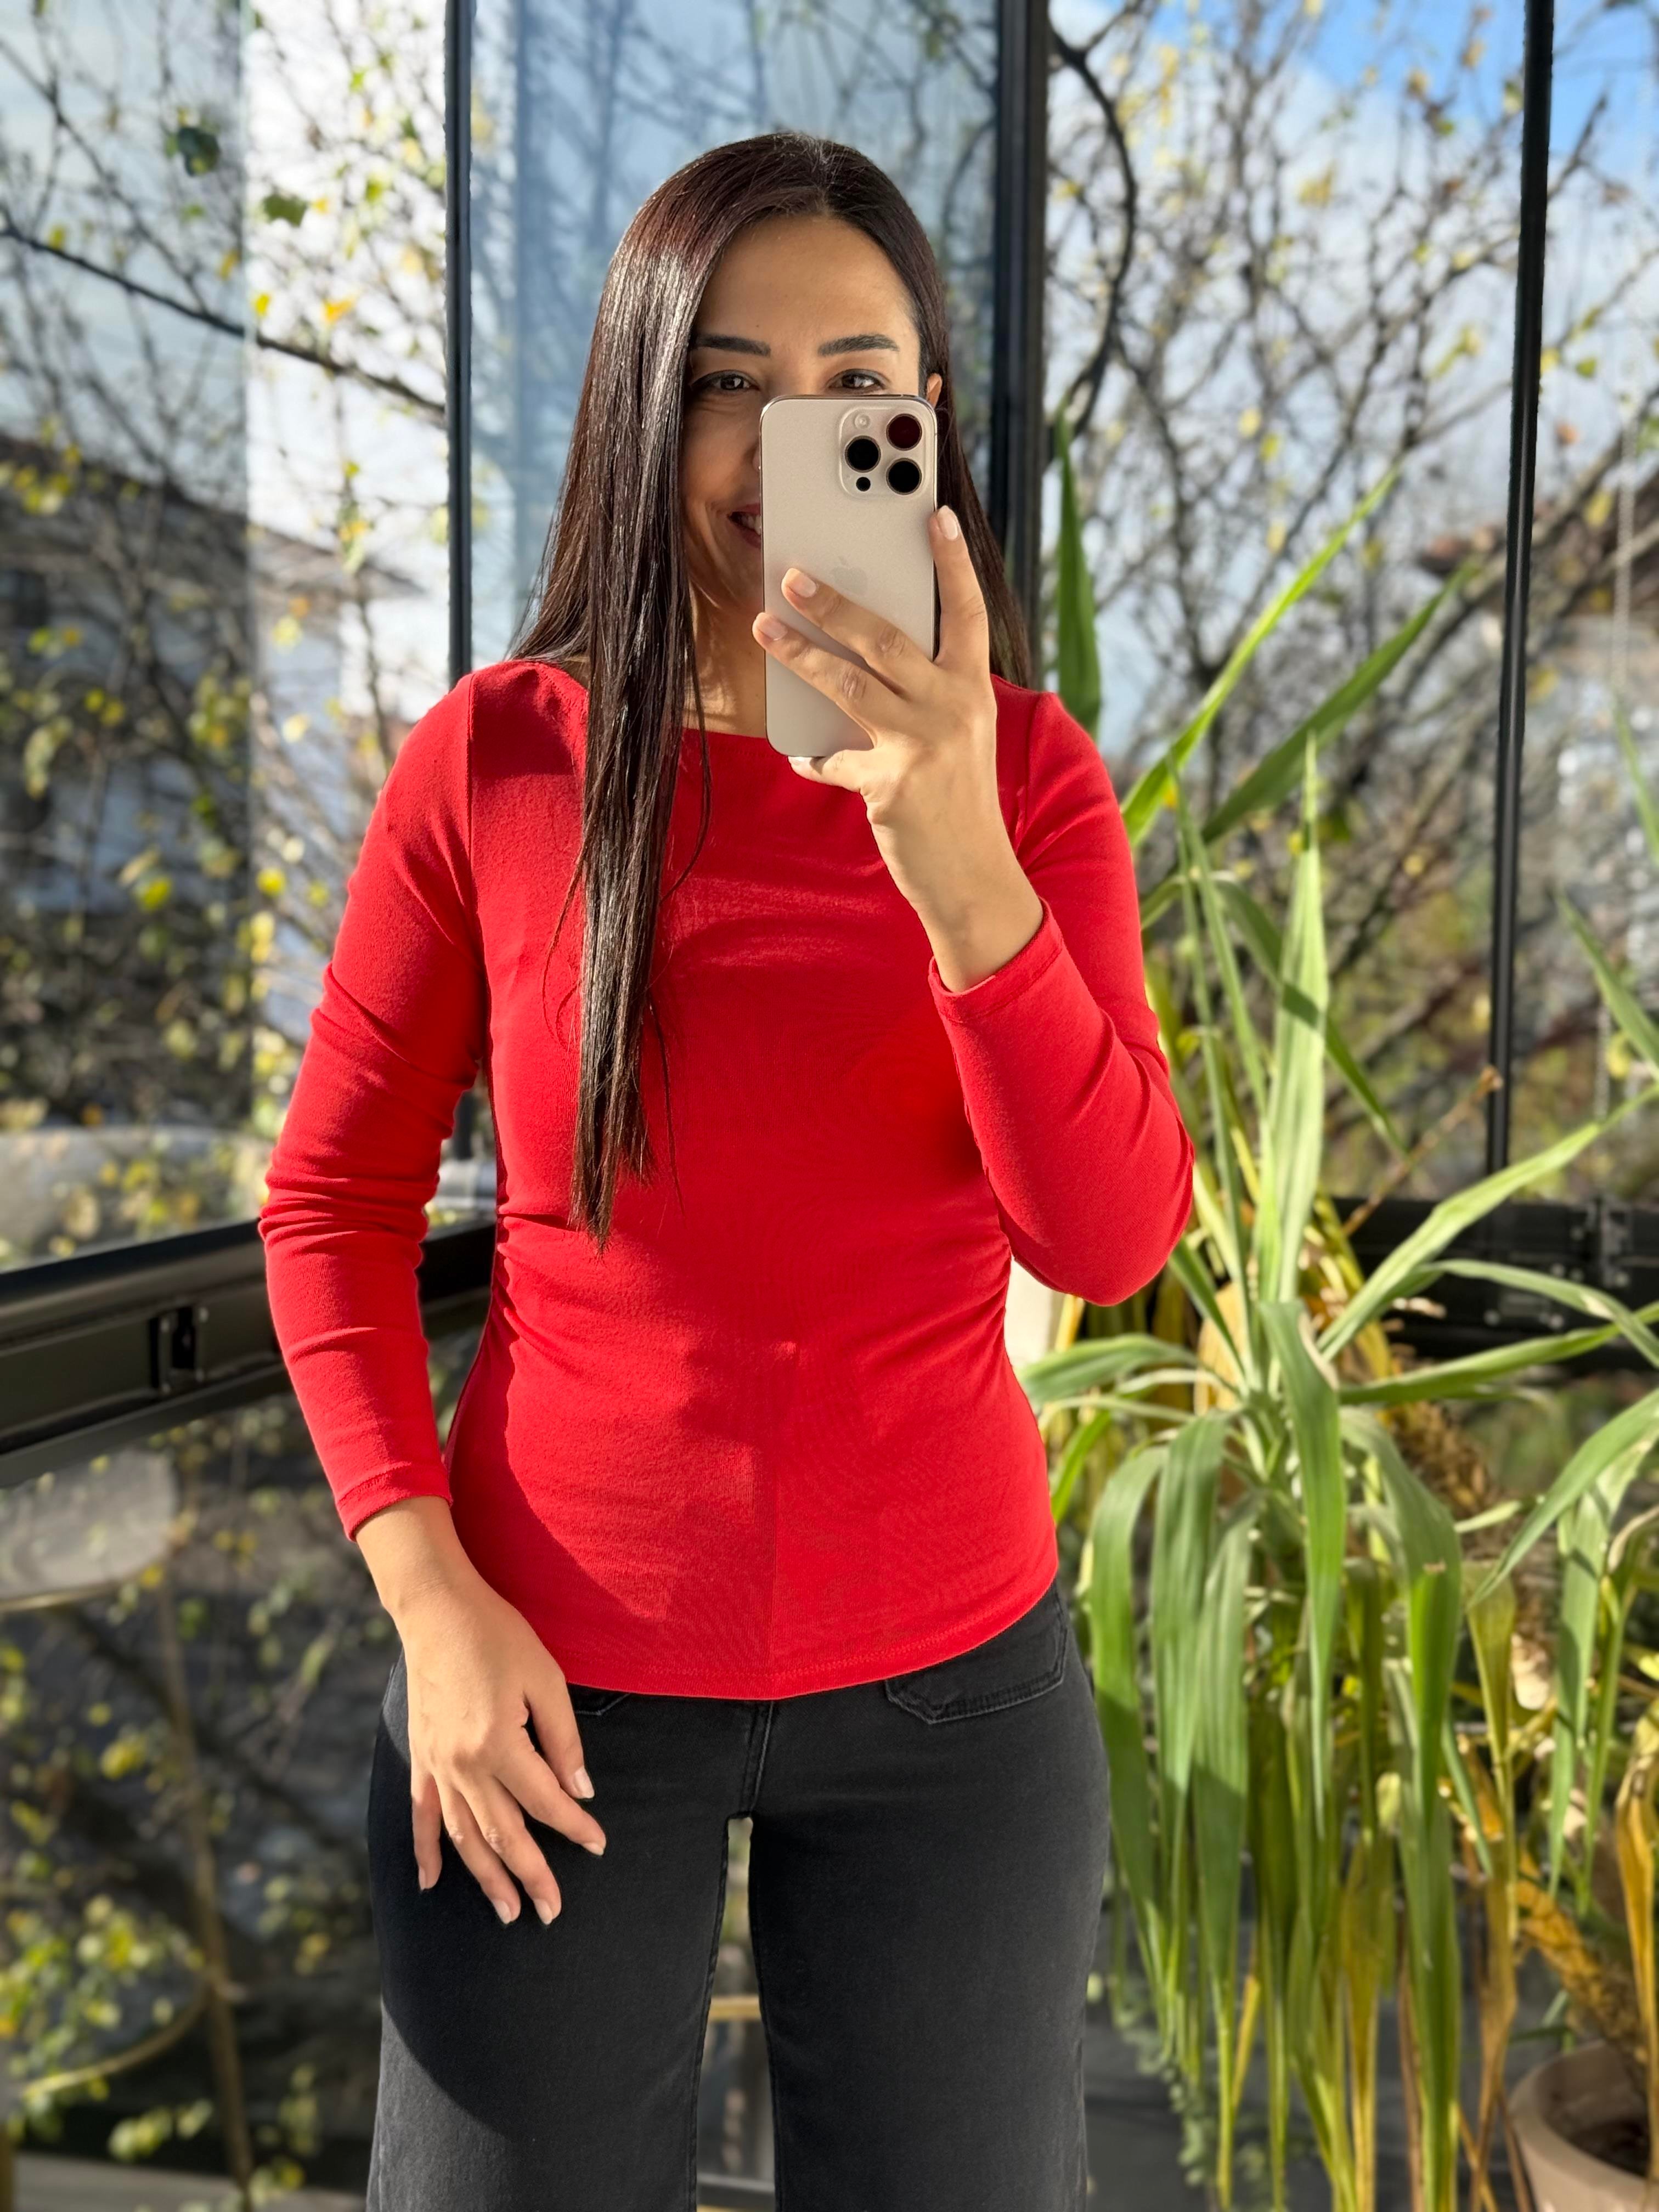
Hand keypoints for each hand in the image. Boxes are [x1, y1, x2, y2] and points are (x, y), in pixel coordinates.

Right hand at [397, 1568, 607, 1923]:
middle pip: (504, 1833)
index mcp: (499, 1743)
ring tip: (508, 1911)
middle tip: (552, 1911)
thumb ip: (564, 1740)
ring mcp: (436, 1764)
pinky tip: (432, 1883)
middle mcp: (463, 1764)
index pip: (546, 1801)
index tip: (598, 1843)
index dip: (575, 1826)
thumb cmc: (497, 1637)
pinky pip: (422, 1815)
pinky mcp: (420, 1757)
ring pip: (464, 1836)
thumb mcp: (545, 1679)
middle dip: (531, 1875)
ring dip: (486, 1877)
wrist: (436, 1610)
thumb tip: (580, 1790)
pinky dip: (427, 1851)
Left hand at [751, 505, 1035, 954]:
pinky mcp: (891, 784)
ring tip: (764, 628)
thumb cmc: (960, 799)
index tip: (936, 514)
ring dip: (800, 654)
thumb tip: (862, 655)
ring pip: (848, 684)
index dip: (953, 562)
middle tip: (793, 574)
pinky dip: (813, 756)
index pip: (968, 612)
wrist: (973, 877)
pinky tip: (800, 752)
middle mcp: (955, 708)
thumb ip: (926, 693)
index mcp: (974, 689)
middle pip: (887, 638)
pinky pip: (833, 759)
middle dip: (835, 602)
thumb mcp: (959, 735)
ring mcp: (923, 745)